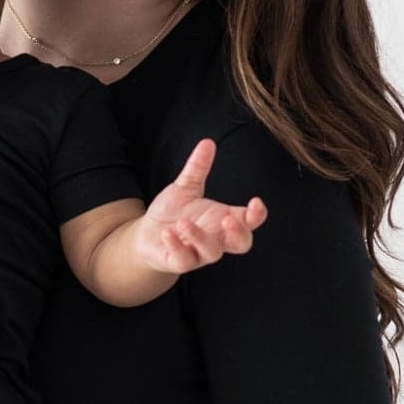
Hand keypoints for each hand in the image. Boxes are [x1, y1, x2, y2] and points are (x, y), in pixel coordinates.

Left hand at [133, 138, 267, 272]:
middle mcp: (216, 239)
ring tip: (183, 222)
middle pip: (242, 244)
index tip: (255, 202)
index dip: (257, 215)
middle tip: (228, 218)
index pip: (249, 221)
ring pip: (212, 253)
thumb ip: (197, 168)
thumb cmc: (172, 213)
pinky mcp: (178, 262)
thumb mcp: (185, 187)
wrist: (146, 235)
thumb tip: (207, 142)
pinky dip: (177, 246)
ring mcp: (199, 253)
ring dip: (200, 237)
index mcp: (223, 220)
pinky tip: (169, 232)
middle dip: (239, 233)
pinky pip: (184, 260)